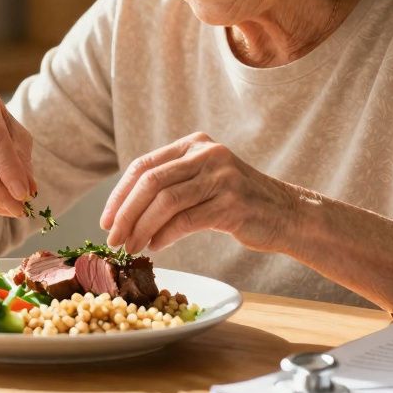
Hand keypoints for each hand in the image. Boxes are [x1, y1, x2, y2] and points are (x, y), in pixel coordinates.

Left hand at [100, 132, 295, 253]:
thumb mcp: (204, 181)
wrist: (287, 214)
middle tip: (112, 238)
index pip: (144, 166)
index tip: (105, 220)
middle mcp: (207, 154)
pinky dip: (165, 235)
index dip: (119, 195)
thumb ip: (172, 185)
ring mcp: (221, 177)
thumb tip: (124, 213)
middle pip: (151, 182)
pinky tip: (156, 247)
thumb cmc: (238, 203)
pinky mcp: (232, 203)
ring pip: (166, 202)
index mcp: (195, 145)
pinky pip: (187, 220)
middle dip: (126, 213)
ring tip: (131, 247)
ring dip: (142, 228)